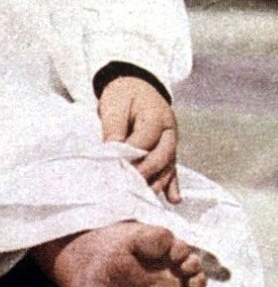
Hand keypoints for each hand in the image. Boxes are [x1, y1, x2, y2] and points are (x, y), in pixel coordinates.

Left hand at [97, 76, 179, 203]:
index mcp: (156, 116)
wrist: (134, 86)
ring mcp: (170, 142)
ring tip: (145, 198)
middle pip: (161, 157)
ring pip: (167, 166)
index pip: (145, 141)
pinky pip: (172, 169)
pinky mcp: (168, 151)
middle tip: (127, 187)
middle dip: (144, 173)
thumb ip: (114, 129)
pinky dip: (172, 184)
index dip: (131, 157)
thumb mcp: (114, 106)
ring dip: (157, 183)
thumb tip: (112, 152)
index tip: (116, 171)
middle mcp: (168, 131)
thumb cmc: (123, 95)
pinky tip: (173, 199)